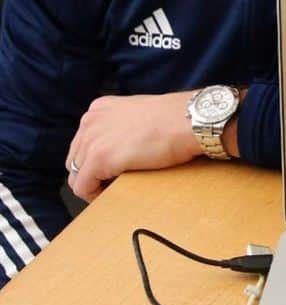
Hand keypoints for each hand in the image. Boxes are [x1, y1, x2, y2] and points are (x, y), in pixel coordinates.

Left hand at [65, 92, 202, 201]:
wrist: (191, 120)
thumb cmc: (177, 118)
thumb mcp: (141, 114)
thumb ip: (125, 126)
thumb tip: (123, 147)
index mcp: (99, 109)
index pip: (83, 142)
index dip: (96, 161)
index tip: (112, 171)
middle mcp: (90, 121)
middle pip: (76, 159)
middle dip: (92, 174)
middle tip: (114, 183)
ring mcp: (92, 139)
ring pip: (76, 175)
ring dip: (95, 186)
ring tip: (116, 190)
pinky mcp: (98, 159)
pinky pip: (82, 187)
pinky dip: (94, 196)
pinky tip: (112, 195)